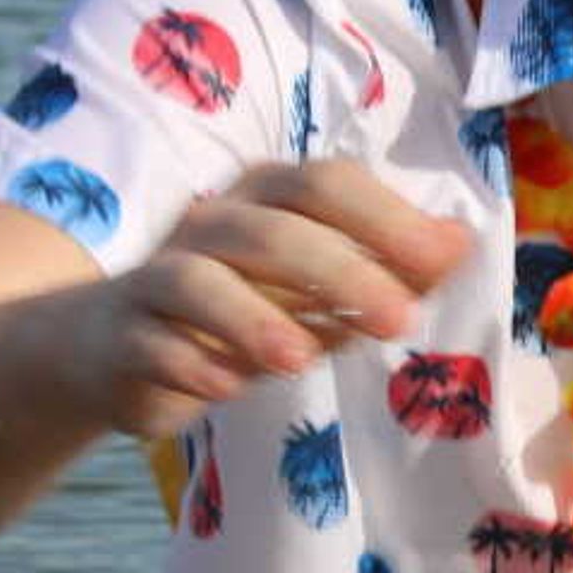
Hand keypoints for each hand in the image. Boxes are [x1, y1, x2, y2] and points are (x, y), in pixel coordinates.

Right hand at [58, 160, 471, 437]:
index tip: (442, 260)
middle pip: (271, 228)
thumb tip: (459, 243)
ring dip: (253, 316)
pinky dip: (188, 361)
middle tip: (400, 320)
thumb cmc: (239, 310)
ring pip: (197, 278)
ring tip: (301, 358)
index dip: (384, 217)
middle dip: (341, 270)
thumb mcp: (317, 292)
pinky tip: (227, 387)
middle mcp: (210, 225)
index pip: (325, 184)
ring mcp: (158, 277)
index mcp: (266, 200)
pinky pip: (149, 340)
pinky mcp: (122, 335)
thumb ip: (385, 269)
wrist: (114, 349)